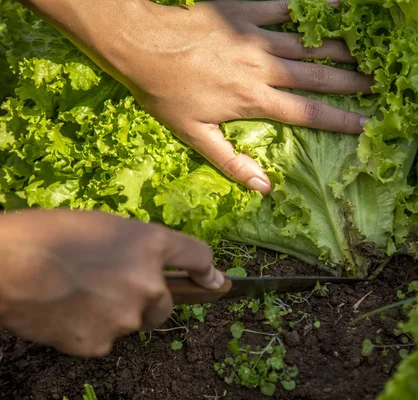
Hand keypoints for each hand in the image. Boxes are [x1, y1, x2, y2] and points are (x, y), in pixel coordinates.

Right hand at [0, 209, 222, 356]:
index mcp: (151, 245)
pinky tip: (67, 313)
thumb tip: (154, 268)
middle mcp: (149, 283)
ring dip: (117, 314)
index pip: (199, 257)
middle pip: (166, 303)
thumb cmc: (51, 234)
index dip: (208, 271)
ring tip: (80, 295)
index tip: (215, 281)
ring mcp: (126, 317)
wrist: (5, 266)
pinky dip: (92, 330)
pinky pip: (106, 339)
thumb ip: (139, 247)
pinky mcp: (101, 344)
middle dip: (148, 300)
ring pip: (133, 322)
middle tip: (113, 287)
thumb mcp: (105, 226)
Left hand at [25, 0, 372, 195]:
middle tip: (378, 82)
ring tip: (366, 51)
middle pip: (316, 76)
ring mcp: (255, 37)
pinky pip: (283, 7)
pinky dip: (309, 7)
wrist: (140, 45)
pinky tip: (335, 6)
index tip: (366, 123)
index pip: (307, 114)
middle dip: (350, 81)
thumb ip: (231, 163)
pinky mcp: (243, 12)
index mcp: (254, 100)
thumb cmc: (165, 93)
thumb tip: (263, 189)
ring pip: (306, 44)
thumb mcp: (193, 136)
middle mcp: (262, 68)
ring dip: (338, 48)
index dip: (340, 120)